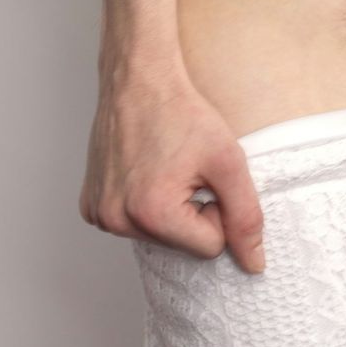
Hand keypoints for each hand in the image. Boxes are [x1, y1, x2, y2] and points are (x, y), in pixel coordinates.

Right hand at [78, 73, 265, 272]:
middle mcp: (117, 220)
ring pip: (159, 237)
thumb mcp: (228, 163)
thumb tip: (255, 265)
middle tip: (185, 170)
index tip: (206, 178)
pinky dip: (144, 204)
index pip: (210, 247)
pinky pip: (133, 224)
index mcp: (152, 213)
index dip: (218, 212)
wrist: (139, 80)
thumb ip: (246, 217)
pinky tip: (144, 172)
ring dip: (170, 208)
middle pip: (182, 245)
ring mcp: (99, 214)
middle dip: (193, 213)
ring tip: (164, 168)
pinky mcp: (90, 205)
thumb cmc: (182, 114)